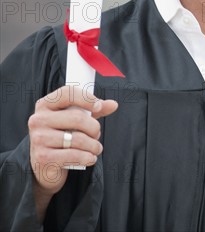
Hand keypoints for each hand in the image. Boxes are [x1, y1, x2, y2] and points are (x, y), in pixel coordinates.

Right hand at [28, 86, 117, 215]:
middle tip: (97, 134)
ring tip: (96, 148)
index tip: (98, 107)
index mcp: (45, 105)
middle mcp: (38, 120)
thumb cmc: (63, 134)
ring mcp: (38, 138)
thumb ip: (94, 110)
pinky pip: (74, 155)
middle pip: (77, 118)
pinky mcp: (42, 157)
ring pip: (78, 139)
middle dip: (94, 128)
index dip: (86, 98)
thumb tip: (113, 104)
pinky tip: (90, 157)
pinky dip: (88, 157)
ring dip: (94, 145)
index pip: (67, 93)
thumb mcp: (76, 118)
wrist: (45, 163)